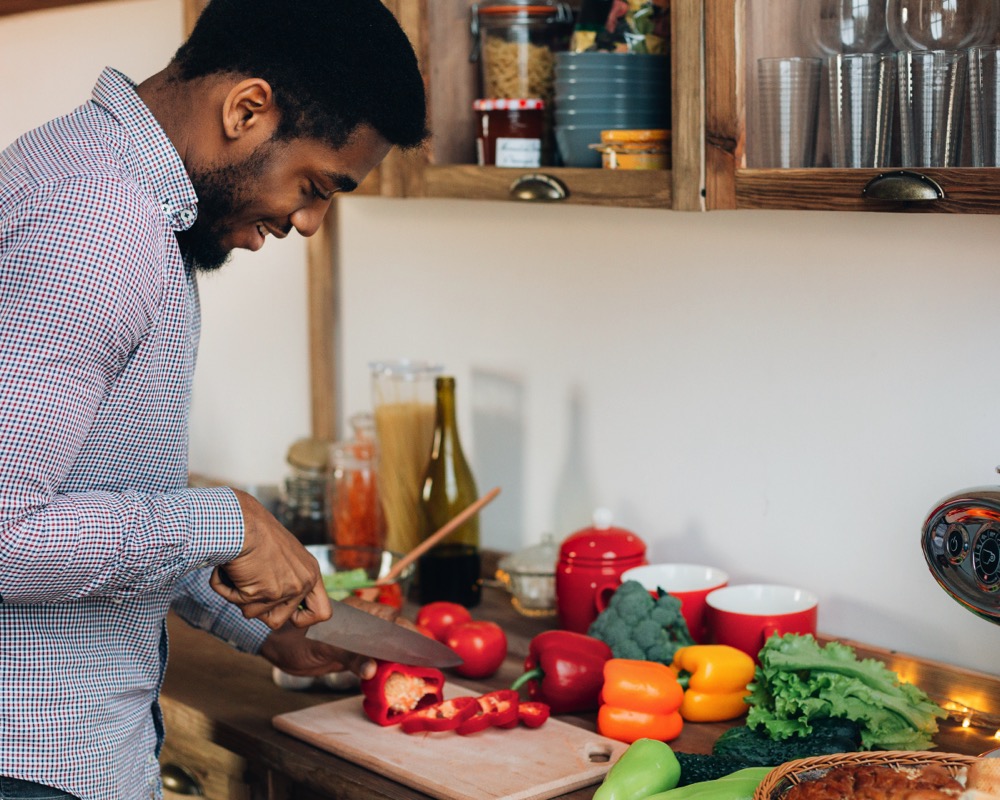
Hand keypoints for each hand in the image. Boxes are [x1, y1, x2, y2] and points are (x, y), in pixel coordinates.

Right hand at [210, 489, 331, 629]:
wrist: (242, 520)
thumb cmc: (256, 530)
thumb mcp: (283, 554)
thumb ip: (286, 576)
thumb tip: (274, 603)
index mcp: (310, 573)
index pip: (323, 613)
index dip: (303, 619)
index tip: (288, 615)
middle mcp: (303, 582)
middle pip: (279, 621)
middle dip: (258, 609)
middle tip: (249, 586)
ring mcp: (285, 589)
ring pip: (254, 614)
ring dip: (239, 596)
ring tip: (239, 570)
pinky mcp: (264, 592)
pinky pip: (236, 602)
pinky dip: (225, 588)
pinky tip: (229, 568)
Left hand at [260, 595, 415, 680]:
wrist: (278, 646)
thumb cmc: (296, 638)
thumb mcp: (324, 646)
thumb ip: (350, 655)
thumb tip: (372, 669)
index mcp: (358, 612)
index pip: (391, 620)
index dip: (409, 632)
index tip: (423, 648)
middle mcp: (361, 624)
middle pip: (393, 633)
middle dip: (408, 647)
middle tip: (423, 665)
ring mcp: (356, 640)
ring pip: (384, 648)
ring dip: (397, 660)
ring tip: (412, 674)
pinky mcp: (350, 655)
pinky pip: (372, 661)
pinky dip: (382, 670)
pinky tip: (390, 679)